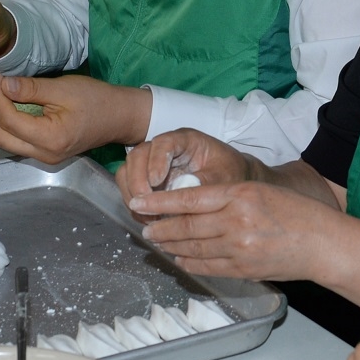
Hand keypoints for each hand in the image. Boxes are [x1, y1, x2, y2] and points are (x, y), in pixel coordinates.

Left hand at [0, 73, 151, 164]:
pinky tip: (15, 105)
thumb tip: (3, 84)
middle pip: (0, 136)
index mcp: (50, 139)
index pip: (8, 120)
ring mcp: (44, 157)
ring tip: (4, 94)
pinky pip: (17, 141)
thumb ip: (31, 88)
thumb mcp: (64, 89)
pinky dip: (10, 123)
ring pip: (6, 141)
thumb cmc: (97, 100)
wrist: (120, 117)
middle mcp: (44, 154)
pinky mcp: (46, 153)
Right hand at [114, 128, 254, 206]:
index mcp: (186, 140)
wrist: (231, 180)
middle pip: (138, 155)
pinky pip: (130, 188)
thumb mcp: (222, 179)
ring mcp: (152, 163)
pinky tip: (147, 219)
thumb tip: (177, 200)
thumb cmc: (230, 174)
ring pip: (128, 171)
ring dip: (132, 194)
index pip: (163, 142)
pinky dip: (135, 205)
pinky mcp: (147, 180)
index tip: (157, 181)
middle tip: (144, 203)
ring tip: (146, 215)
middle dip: (137, 181)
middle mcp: (164, 148)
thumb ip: (202, 186)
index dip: (156, 160)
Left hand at [132, 180, 338, 281]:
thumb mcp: (262, 192)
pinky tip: (180, 259)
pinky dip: (190, 263)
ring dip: (171, 246)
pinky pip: (208, 267)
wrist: (323, 243)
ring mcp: (239, 248)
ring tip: (158, 243)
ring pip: (194, 248)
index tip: (139, 203)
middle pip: (186, 226)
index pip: (190, 198)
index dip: (160, 203)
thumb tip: (194, 205)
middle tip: (145, 228)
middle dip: (161, 228)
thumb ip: (229, 198)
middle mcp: (236, 220)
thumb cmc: (296, 213)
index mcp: (240, 195)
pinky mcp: (243, 269)